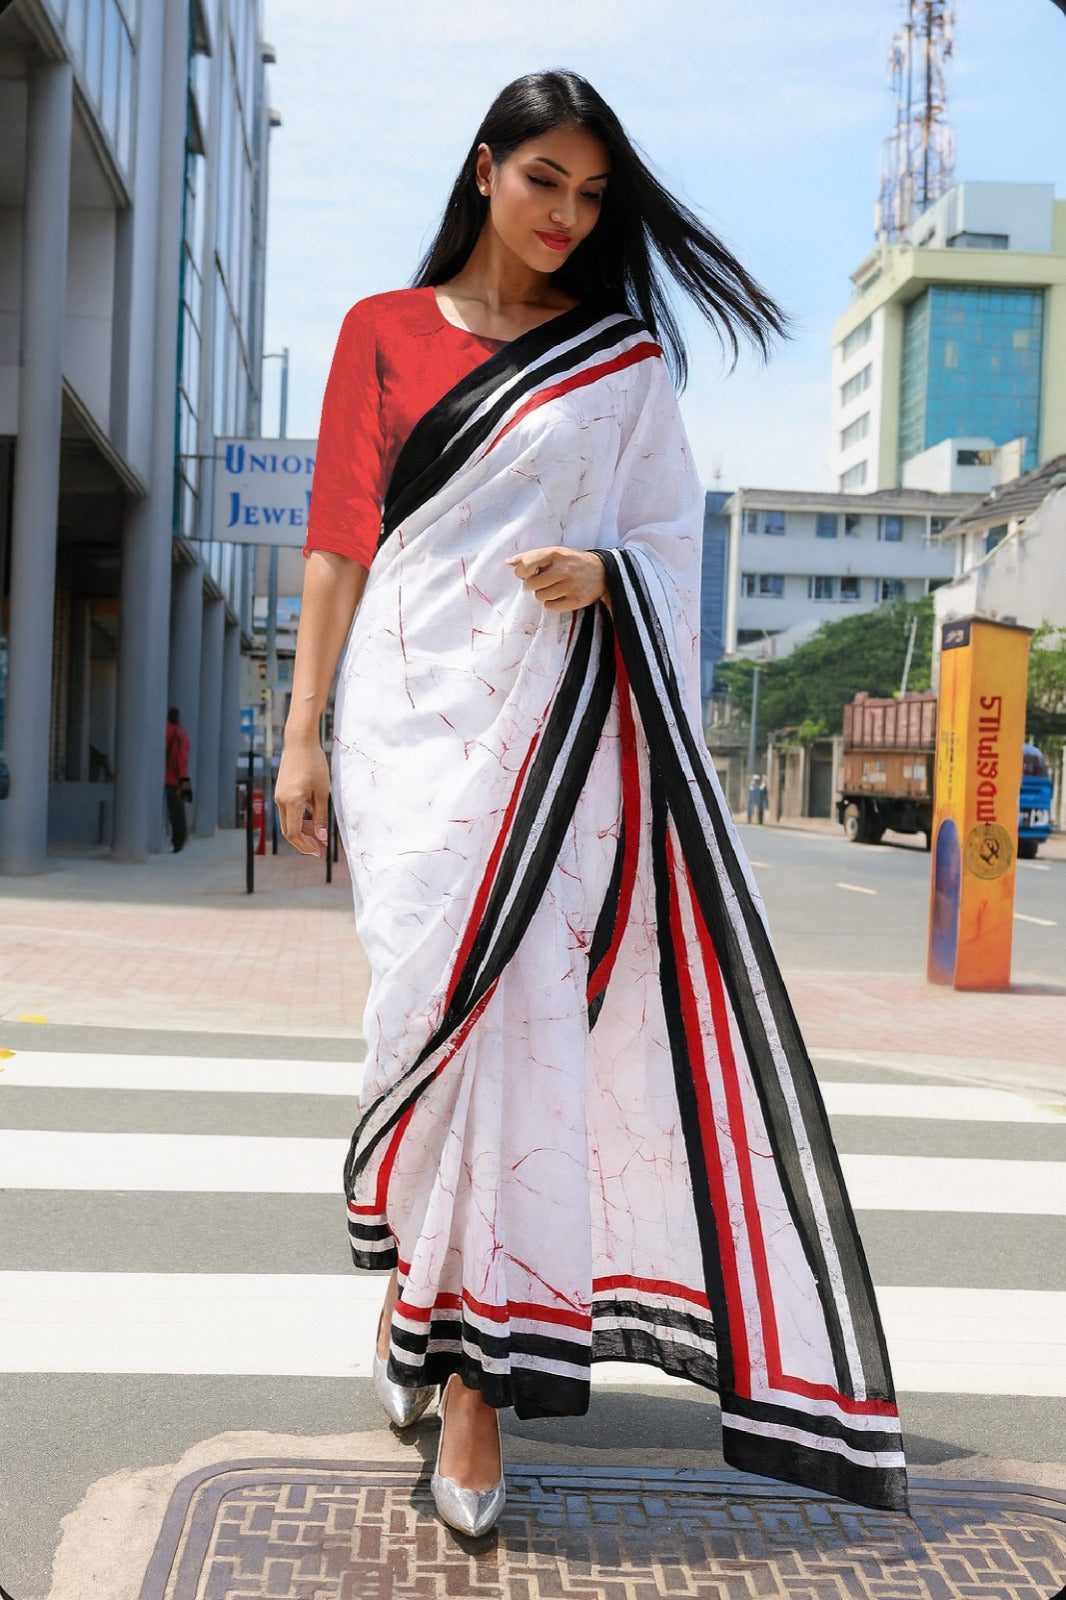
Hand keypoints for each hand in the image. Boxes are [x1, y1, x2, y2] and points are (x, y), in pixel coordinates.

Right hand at [275, 735, 330, 856]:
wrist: (300, 743)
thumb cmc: (314, 764)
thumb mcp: (322, 792)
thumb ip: (321, 816)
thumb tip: (321, 838)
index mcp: (292, 802)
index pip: (294, 834)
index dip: (306, 846)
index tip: (319, 852)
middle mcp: (281, 801)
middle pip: (289, 831)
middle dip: (304, 843)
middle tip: (320, 849)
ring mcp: (279, 796)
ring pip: (288, 822)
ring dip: (302, 831)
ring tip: (318, 836)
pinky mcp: (281, 792)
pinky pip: (288, 812)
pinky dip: (299, 820)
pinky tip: (312, 820)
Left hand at [507, 546, 607, 611]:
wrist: (603, 572)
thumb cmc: (573, 561)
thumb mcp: (555, 553)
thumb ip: (532, 556)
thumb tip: (508, 562)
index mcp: (556, 553)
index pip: (527, 564)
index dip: (521, 572)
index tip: (526, 574)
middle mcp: (564, 569)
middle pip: (531, 584)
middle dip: (532, 584)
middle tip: (541, 582)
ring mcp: (571, 585)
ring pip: (540, 596)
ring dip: (542, 594)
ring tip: (552, 588)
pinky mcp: (577, 600)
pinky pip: (551, 606)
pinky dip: (552, 603)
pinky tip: (559, 596)